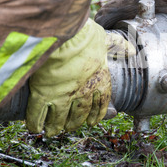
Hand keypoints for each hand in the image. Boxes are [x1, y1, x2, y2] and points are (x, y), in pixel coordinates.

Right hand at [25, 19, 132, 136]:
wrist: (65, 36)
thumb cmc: (84, 35)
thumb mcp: (104, 38)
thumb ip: (117, 45)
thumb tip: (132, 50)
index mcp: (99, 79)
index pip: (102, 101)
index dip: (98, 113)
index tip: (94, 121)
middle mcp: (83, 91)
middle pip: (80, 113)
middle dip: (75, 122)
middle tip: (70, 127)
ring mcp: (63, 95)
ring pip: (59, 118)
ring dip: (56, 126)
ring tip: (52, 132)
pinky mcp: (43, 94)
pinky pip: (38, 114)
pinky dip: (35, 122)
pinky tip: (34, 127)